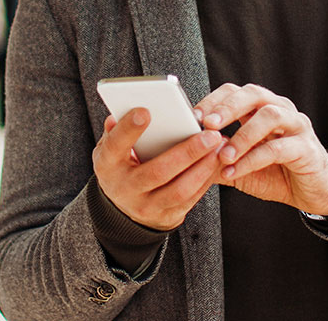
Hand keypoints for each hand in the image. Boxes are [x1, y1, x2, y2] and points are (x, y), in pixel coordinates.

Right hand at [94, 108, 227, 230]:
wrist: (124, 209)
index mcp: (108, 166)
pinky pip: (191, 199)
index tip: (145, 111)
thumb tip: (117, 115)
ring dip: (203, 168)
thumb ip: (117, 131)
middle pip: (158, 171)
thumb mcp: (112, 150)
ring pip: (180, 190)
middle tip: (210, 134)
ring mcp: (146, 206)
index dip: (129, 130)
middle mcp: (125, 189)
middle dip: (188, 152)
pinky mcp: (167, 216)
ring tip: (219, 148)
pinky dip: (206, 179)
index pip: (115, 146)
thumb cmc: (122, 167)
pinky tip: (217, 162)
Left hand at [195, 83, 327, 215]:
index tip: (192, 117)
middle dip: (228, 107)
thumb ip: (216, 157)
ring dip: (242, 135)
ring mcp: (297, 127)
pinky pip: (279, 148)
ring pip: (270, 116)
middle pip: (254, 94)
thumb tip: (185, 155)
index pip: (236, 91)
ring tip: (223, 155)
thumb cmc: (276, 174)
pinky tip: (235, 171)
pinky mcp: (307, 148)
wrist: (312, 193)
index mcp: (262, 109)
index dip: (214, 100)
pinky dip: (253, 159)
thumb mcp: (239, 165)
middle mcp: (281, 110)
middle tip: (208, 124)